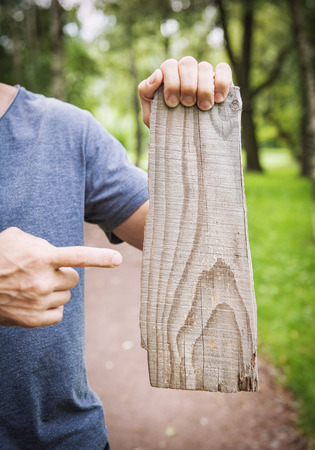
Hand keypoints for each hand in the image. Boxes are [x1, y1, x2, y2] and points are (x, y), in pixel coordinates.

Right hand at [0, 227, 122, 327]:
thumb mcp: (15, 238)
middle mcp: (43, 280)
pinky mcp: (32, 320)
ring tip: (32, 287)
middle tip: (44, 273)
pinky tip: (34, 302)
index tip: (118, 260)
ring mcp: (38, 302)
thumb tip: (55, 253)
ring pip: (66, 297)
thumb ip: (40, 242)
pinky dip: (51, 309)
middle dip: (62, 276)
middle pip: (73, 280)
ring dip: (55, 291)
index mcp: (41, 257)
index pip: (77, 256)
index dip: (100, 258)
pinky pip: (58, 314)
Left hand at [138, 56, 232, 126]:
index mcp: (169, 75)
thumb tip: (157, 75)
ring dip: (203, 87)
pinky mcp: (221, 81)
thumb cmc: (166, 124)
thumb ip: (146, 92)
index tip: (172, 103)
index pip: (169, 65)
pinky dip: (222, 82)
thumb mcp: (150, 113)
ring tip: (204, 107)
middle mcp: (186, 71)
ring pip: (205, 67)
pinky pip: (224, 69)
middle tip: (187, 104)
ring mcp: (204, 74)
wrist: (183, 140)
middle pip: (187, 63)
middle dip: (187, 85)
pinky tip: (218, 99)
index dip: (171, 82)